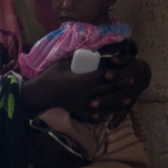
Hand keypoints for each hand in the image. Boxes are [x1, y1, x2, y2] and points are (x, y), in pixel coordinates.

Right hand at [21, 50, 149, 124]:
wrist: (37, 95)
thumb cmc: (49, 77)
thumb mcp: (63, 63)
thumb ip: (78, 59)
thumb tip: (90, 51)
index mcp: (84, 80)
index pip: (105, 76)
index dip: (116, 73)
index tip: (125, 69)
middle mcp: (87, 93)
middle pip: (109, 89)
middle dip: (121, 85)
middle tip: (131, 80)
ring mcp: (83, 105)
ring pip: (105, 104)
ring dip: (118, 101)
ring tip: (127, 99)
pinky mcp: (77, 113)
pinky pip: (93, 116)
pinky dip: (102, 116)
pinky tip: (108, 115)